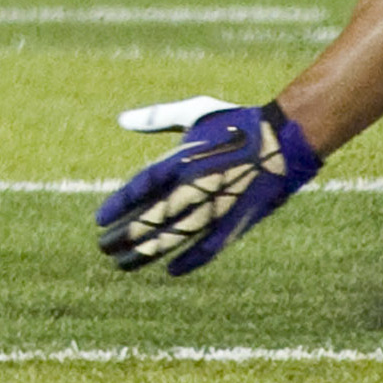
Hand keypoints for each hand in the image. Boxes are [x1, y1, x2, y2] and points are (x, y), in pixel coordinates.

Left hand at [95, 96, 321, 274]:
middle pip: (150, 219)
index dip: (118, 207)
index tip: (99, 221)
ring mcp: (214, 208)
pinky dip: (189, 262)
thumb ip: (157, 118)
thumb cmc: (235, 121)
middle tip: (103, 248)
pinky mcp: (235, 222)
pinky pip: (208, 249)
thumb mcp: (195, 111)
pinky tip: (171, 270)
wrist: (283, 138)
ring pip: (172, 240)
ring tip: (123, 264)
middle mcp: (193, 187)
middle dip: (124, 237)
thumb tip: (122, 119)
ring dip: (145, 254)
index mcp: (181, 159)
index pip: (139, 188)